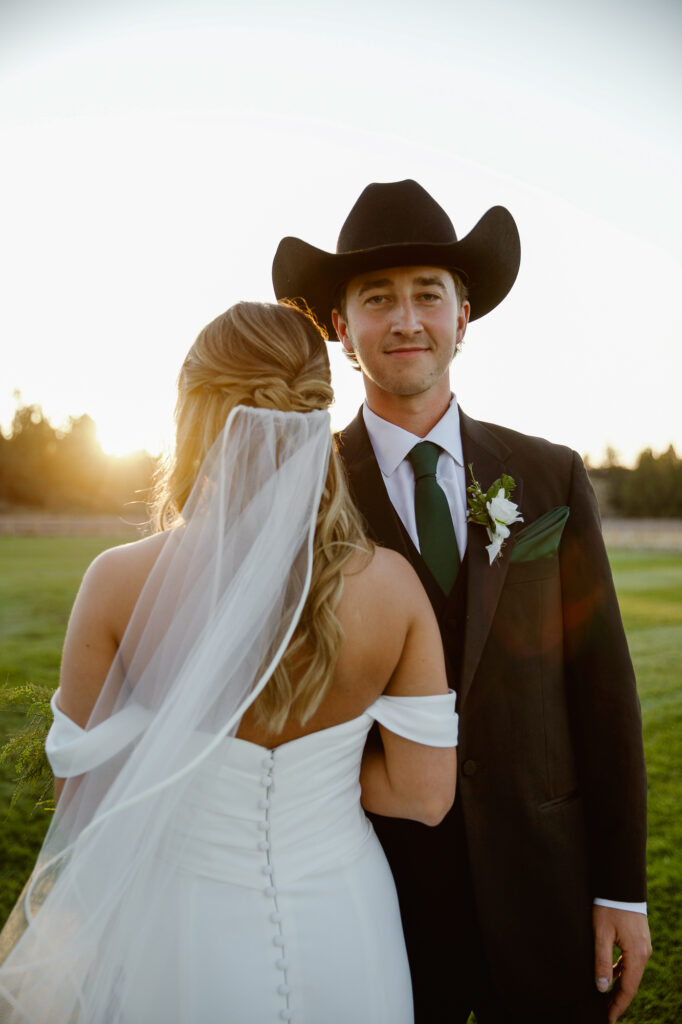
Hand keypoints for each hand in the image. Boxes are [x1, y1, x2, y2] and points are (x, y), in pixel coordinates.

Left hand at [593, 905, 651, 1021]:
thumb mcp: (600, 933)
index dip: (617, 1005)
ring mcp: (643, 946)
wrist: (620, 884)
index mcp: (637, 954)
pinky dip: (622, 973)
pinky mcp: (639, 940)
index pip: (628, 988)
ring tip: (605, 998)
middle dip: (618, 999)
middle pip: (631, 983)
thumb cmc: (608, 907)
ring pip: (631, 973)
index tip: (607, 1018)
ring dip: (619, 987)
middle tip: (604, 1012)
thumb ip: (601, 960)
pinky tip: (610, 976)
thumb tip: (602, 987)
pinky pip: (631, 962)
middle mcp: (644, 953)